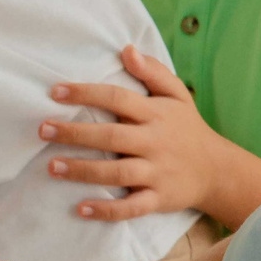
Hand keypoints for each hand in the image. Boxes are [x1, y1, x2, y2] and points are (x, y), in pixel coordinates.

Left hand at [42, 46, 260, 227]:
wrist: (217, 170)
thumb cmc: (188, 128)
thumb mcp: (178, 95)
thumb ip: (153, 72)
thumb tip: (126, 49)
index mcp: (156, 114)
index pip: (118, 98)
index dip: (87, 94)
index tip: (56, 92)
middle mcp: (155, 142)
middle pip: (112, 136)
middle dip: (76, 133)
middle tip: (44, 130)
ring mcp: (157, 172)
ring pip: (117, 173)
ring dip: (83, 171)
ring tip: (52, 167)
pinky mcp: (158, 198)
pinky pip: (131, 208)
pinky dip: (107, 210)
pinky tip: (81, 209)